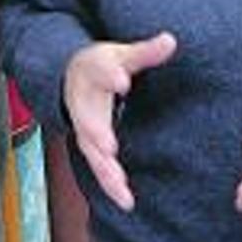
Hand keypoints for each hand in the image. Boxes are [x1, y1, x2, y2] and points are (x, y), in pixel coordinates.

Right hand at [64, 32, 176, 210]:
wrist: (71, 76)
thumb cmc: (103, 65)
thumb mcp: (122, 54)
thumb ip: (145, 52)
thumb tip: (171, 40)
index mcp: (93, 71)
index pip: (101, 71)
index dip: (111, 75)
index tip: (122, 80)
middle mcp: (83, 101)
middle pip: (87, 118)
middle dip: (96, 132)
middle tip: (109, 146)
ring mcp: (84, 126)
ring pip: (90, 149)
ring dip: (103, 168)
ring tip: (120, 185)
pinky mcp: (89, 145)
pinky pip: (98, 166)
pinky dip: (109, 183)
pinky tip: (126, 200)